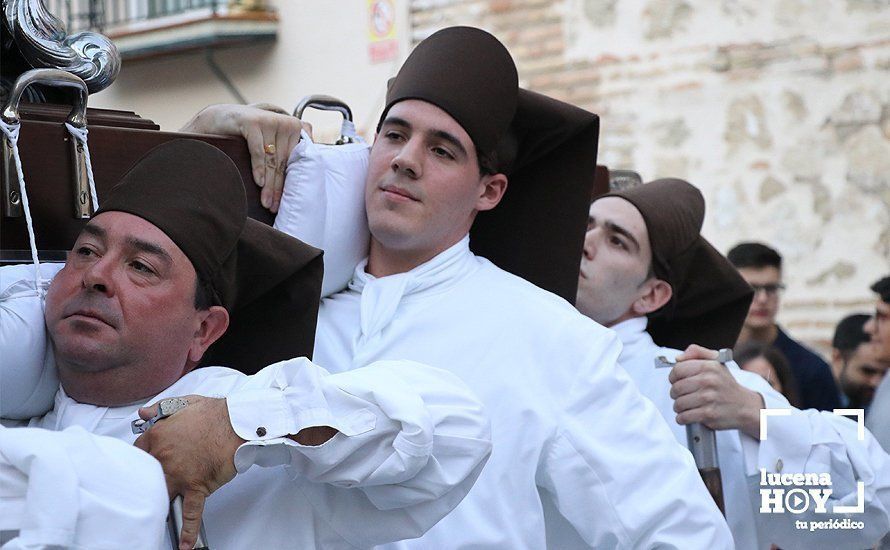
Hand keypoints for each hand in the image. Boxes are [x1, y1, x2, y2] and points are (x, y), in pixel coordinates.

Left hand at [134, 395, 244, 549]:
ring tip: (157, 516)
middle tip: (147, 492)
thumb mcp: (184, 403)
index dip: (142, 459)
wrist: (238, 422)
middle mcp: (164, 458)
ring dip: (160, 505)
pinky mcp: (197, 486)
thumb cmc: (215, 413)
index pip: (138, 453)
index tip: (145, 464)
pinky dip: (188, 531)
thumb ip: (160, 408)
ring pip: (162, 495)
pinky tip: (185, 544)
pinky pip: (191, 512)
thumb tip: (144, 413)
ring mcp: (179, 475)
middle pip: (146, 478)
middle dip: (147, 485)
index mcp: (158, 437)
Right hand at [181, 104, 311, 212]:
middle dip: (278, 187)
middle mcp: (286, 123)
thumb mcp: (273, 141)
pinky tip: (259, 183)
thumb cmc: (252, 134)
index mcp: (295, 128)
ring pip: (272, 159)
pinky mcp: (254, 122)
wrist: (224, 117)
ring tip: (267, 201)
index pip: (295, 160)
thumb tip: (299, 184)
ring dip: (269, 184)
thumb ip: (287, 153)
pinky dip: (258, 168)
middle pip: (283, 162)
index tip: (287, 201)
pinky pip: (259, 151)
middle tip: (274, 206)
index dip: (290, 182)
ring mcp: (270, 121)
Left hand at [668, 344, 763, 437]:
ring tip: (685, 406)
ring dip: (678, 407)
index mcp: (709, 366)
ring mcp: (709, 398)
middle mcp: (709, 381)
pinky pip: (684, 417)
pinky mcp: (708, 414)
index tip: (676, 381)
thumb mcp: (716, 362)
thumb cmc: (727, 386)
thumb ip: (697, 353)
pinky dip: (682, 418)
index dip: (673, 377)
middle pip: (676, 388)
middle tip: (680, 395)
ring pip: (679, 403)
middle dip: (675, 394)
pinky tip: (687, 415)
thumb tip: (678, 358)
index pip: (678, 370)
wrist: (745, 406)